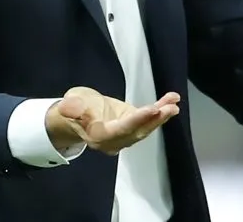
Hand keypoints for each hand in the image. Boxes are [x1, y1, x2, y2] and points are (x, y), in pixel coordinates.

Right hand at [45, 86, 179, 154]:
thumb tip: (69, 107)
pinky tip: (171, 101)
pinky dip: (160, 112)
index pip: (120, 129)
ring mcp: (125, 135)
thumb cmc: (74, 107)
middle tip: (170, 108)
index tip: (152, 109)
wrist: (77, 116)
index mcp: (99, 136)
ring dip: (161, 117)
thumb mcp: (71, 102)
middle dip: (154, 120)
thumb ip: (72, 107)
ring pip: (145, 128)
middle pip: (137, 131)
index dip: (137, 120)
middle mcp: (115, 141)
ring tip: (173, 104)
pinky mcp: (132, 127)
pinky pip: (147, 121)